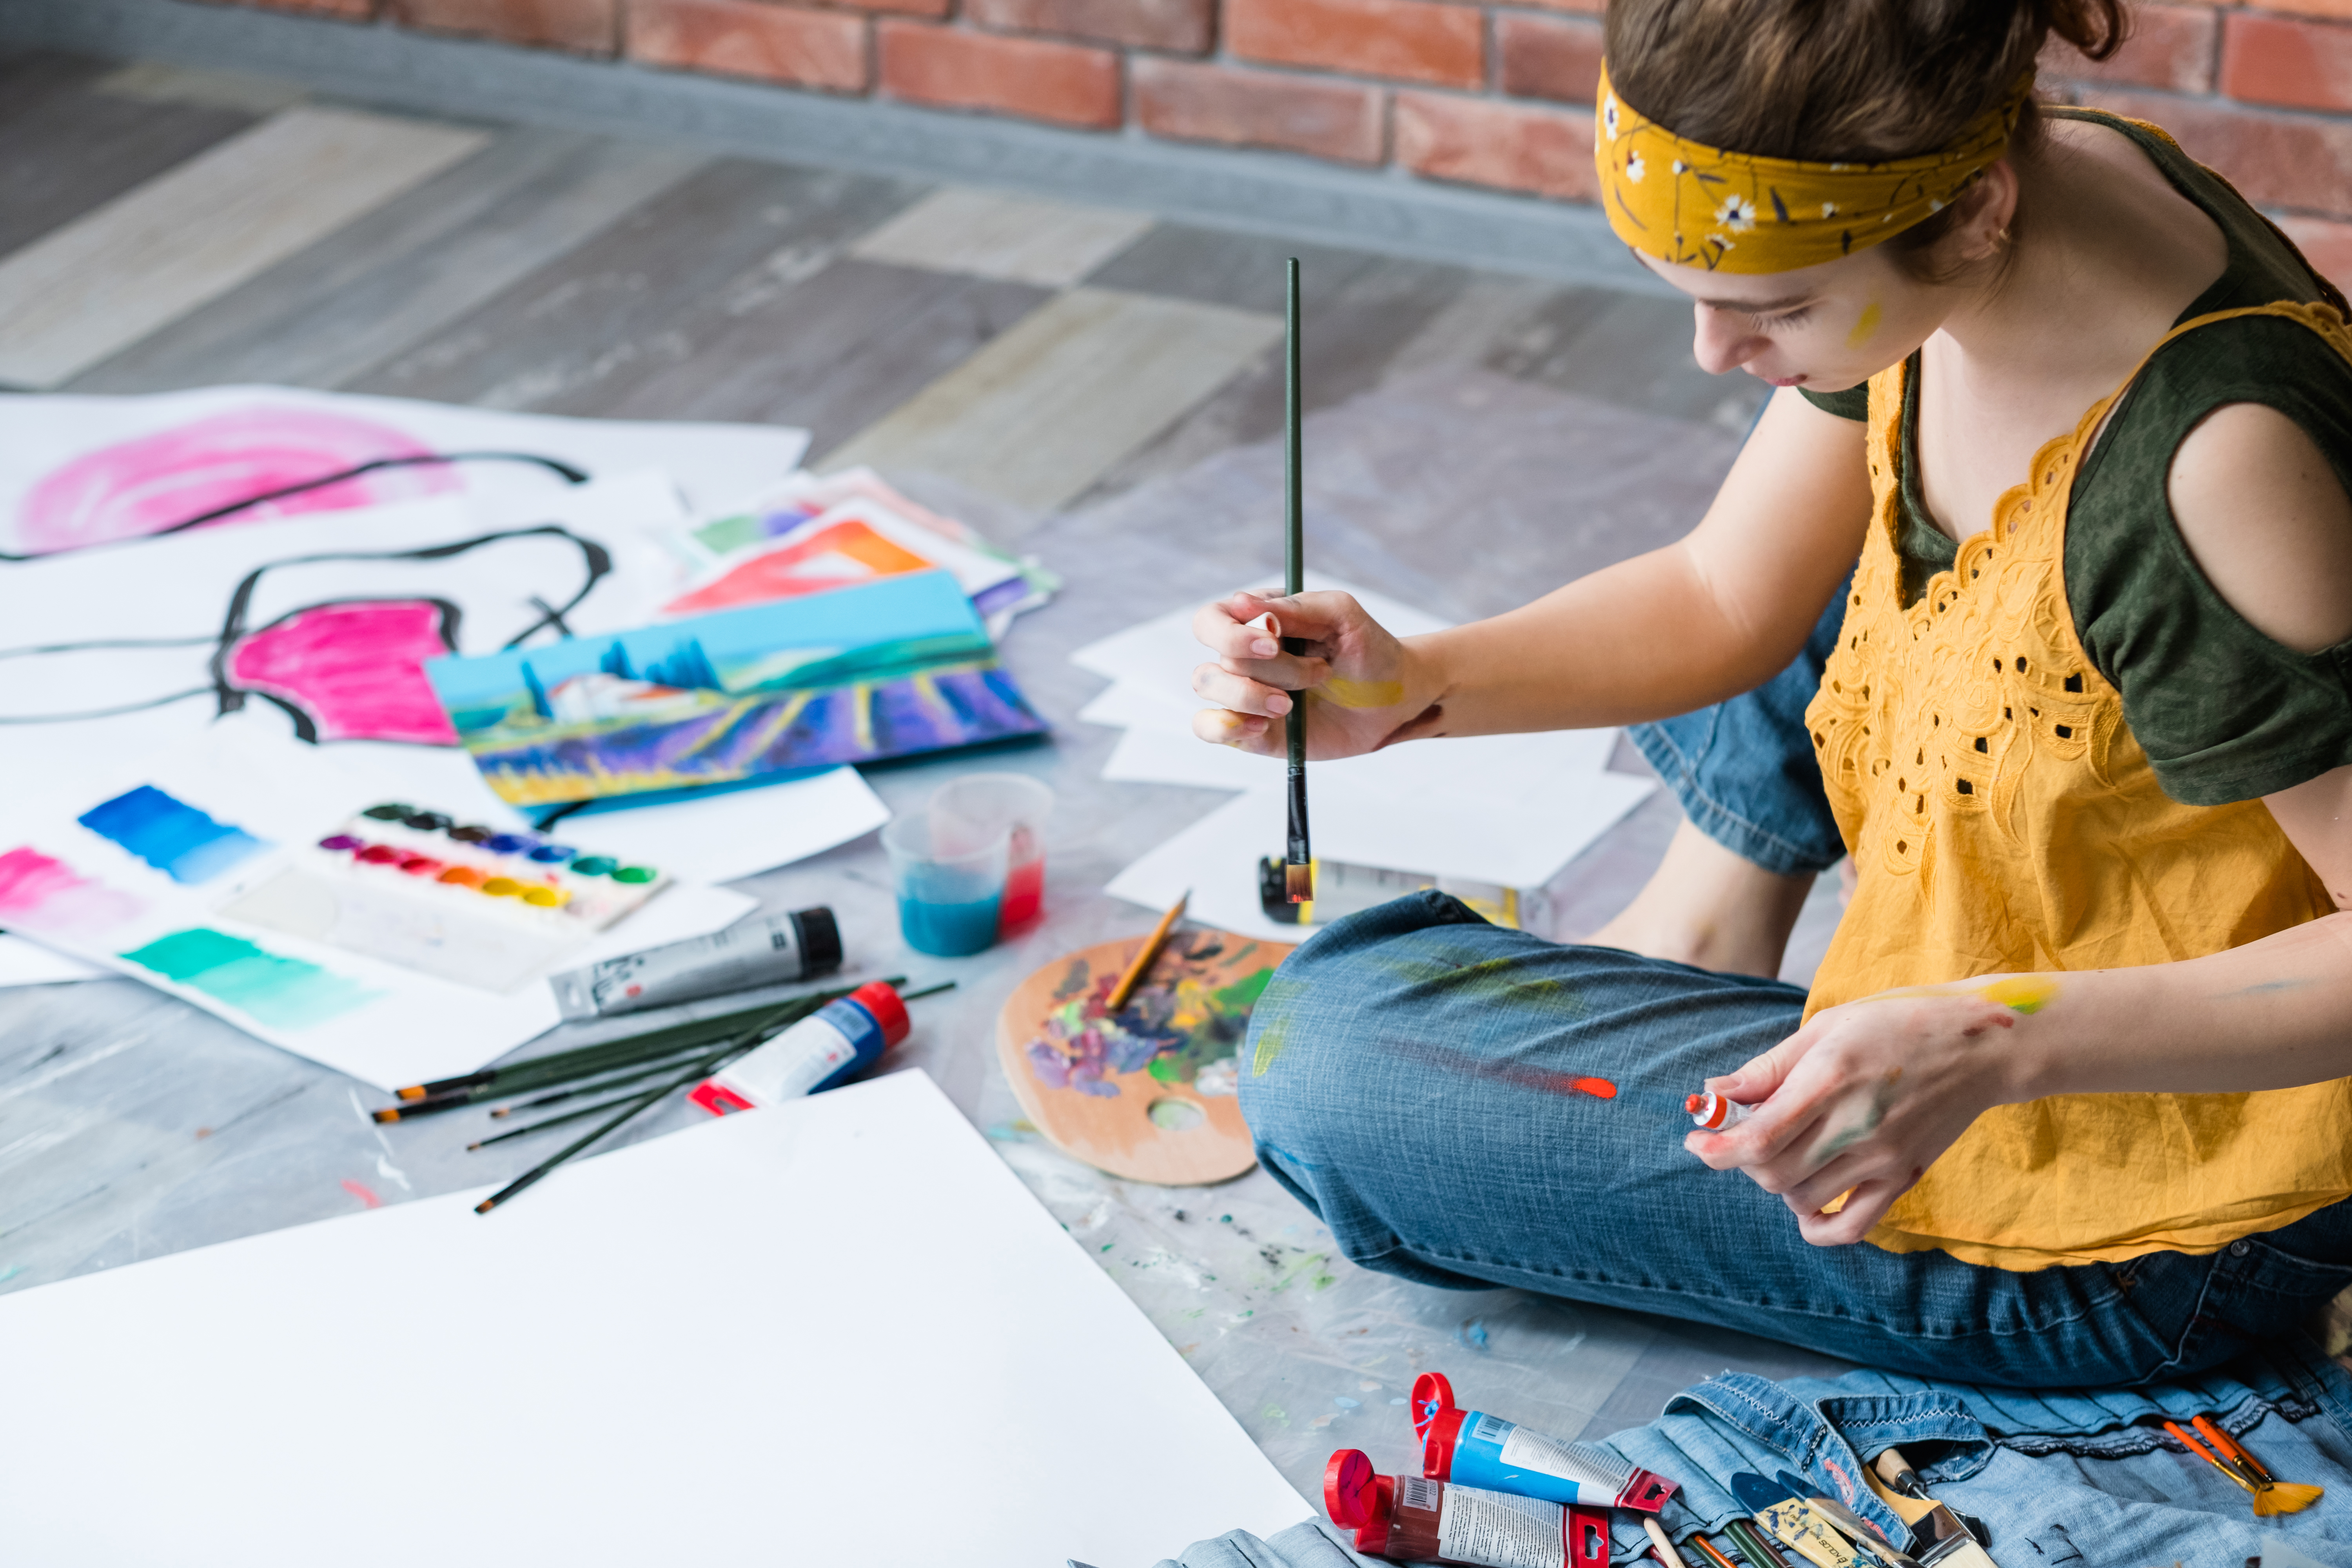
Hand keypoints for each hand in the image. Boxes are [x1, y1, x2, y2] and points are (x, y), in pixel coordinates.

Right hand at [1189, 589, 1438, 760]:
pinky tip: (1262, 727)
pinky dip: (1226, 727)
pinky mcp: (1251, 730)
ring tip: (1293, 705)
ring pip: (1210, 689)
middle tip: (1319, 673)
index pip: (1212, 620)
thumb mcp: (1343, 616)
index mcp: (1259, 620)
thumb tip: (1241, 603)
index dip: (1232, 634)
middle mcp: (1244, 656)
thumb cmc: (1368, 651)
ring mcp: (1245, 693)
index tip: (1273, 643)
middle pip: (1219, 660)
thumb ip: (1296, 608)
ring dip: (1252, 696)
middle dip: (1271, 670)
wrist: (1392, 702)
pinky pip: (1209, 728)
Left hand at [1685, 983, 2035, 1244]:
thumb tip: (1714, 1091)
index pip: (1759, 1138)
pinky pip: (1850, 1227)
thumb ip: (1768, 1068)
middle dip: (1745, 1159)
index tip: (1696, 1142)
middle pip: (1773, 1173)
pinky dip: (1816, 1226)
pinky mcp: (1904, 1178)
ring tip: (1789, 1150)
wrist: (1979, 1045)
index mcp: (1830, 1081)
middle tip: (1749, 1135)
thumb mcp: (1825, 1028)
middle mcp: (1856, 1126)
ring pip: (1802, 1199)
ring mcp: (1883, 1158)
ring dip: (1779, 1182)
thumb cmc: (1895, 1024)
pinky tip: (1805, 1205)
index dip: (1717, 1148)